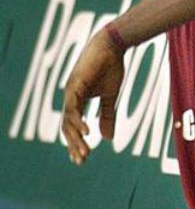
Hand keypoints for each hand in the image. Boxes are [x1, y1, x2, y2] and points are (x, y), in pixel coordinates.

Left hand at [61, 30, 125, 164]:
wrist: (111, 46)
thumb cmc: (110, 68)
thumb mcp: (110, 97)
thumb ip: (107, 116)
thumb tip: (107, 139)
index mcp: (77, 100)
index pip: (73, 126)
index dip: (76, 142)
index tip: (81, 158)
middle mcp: (70, 98)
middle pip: (68, 127)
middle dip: (74, 145)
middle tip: (81, 161)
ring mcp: (71, 92)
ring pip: (69, 120)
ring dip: (76, 138)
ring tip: (84, 152)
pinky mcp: (75, 85)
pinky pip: (74, 107)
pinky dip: (78, 121)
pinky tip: (86, 132)